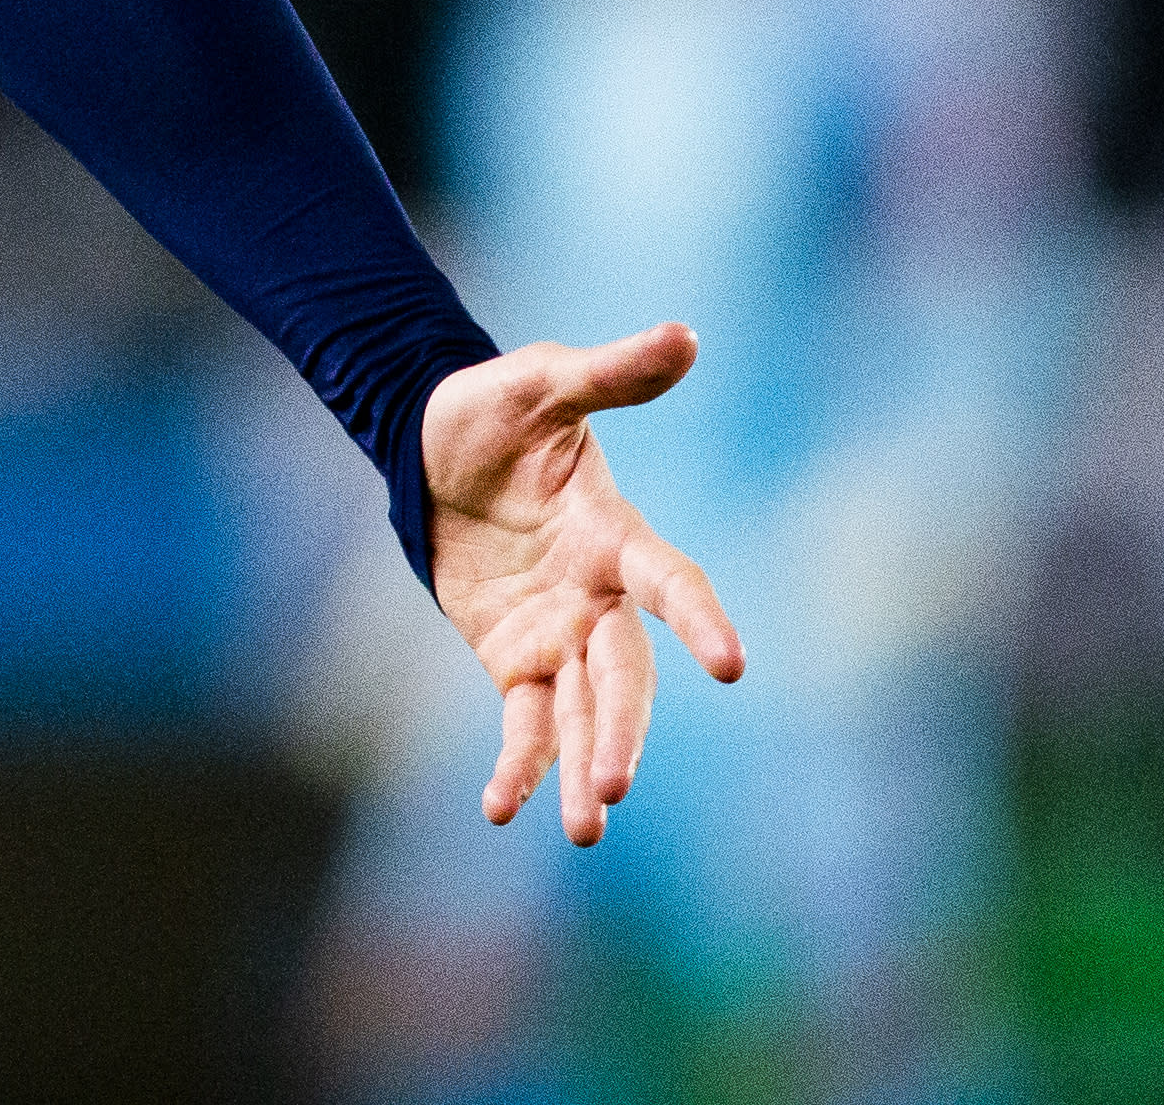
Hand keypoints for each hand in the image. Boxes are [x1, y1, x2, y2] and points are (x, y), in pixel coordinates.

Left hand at [418, 322, 746, 846]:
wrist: (431, 438)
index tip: (732, 665)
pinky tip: (501, 810)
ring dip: (583, 765)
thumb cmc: (495, 407)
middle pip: (621, 672)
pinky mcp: (515, 657)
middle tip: (611, 787)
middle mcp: (597, 595)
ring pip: (581, 710)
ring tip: (584, 829)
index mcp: (614, 533)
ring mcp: (559, 632)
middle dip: (619, 729)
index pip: (668, 579)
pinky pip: (524, 719)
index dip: (699, 617)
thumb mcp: (542, 382)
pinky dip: (517, 764)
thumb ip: (608, 373)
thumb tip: (685, 334)